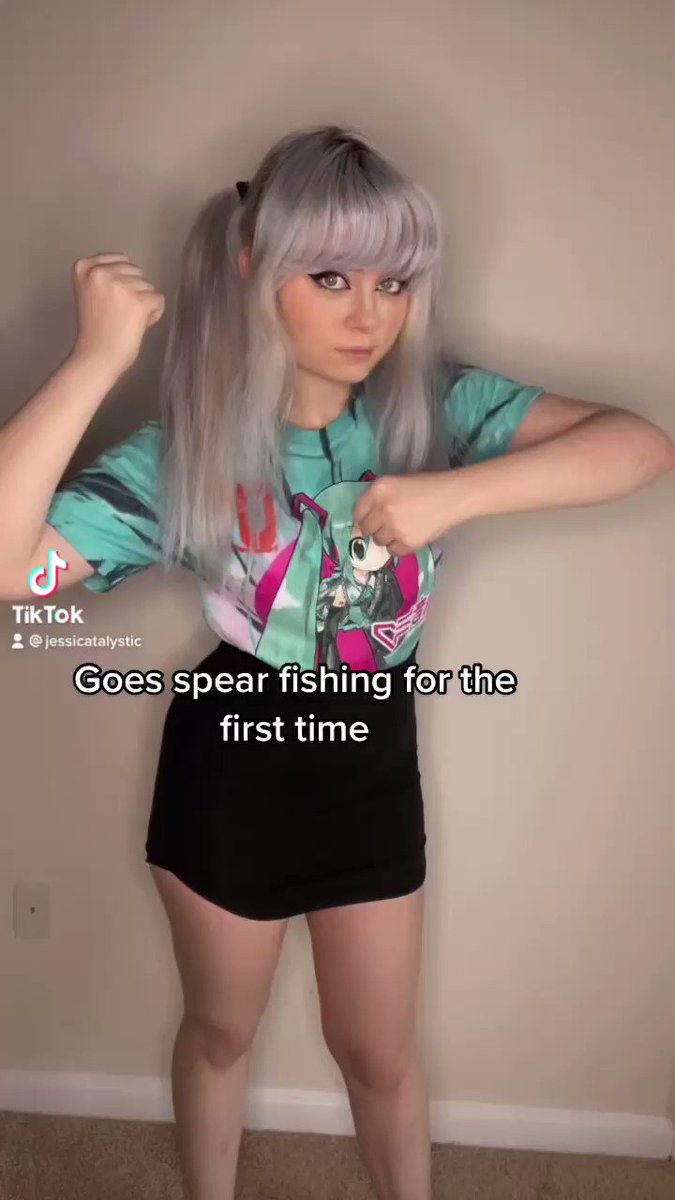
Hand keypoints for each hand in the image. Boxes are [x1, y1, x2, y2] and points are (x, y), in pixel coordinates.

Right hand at [70, 252, 164, 379]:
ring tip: (125, 321)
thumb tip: (132, 267)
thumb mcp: (89, 291)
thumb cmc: (95, 330)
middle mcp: (101, 273)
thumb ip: (104, 276)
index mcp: (85, 267)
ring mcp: (120, 286)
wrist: (96, 357)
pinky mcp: (139, 302)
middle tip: (118, 314)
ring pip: (149, 287)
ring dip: (143, 305)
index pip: (122, 260)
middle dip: (134, 292)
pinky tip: (136, 326)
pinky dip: (153, 315)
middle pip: (137, 273)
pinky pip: (159, 301)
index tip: (112, 300)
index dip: (124, 281)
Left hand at [352, 472, 459, 556]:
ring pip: (379, 541)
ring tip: (401, 529)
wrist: (452, 497)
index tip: (370, 520)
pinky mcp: (406, 542)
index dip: (364, 517)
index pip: (357, 512)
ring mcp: (393, 527)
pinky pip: (393, 551)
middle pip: (366, 529)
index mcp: (378, 490)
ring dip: (387, 538)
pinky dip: (398, 546)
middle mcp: (382, 509)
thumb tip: (365, 519)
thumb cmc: (426, 485)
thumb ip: (378, 497)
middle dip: (375, 528)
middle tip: (388, 525)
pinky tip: (408, 537)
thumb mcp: (397, 482)